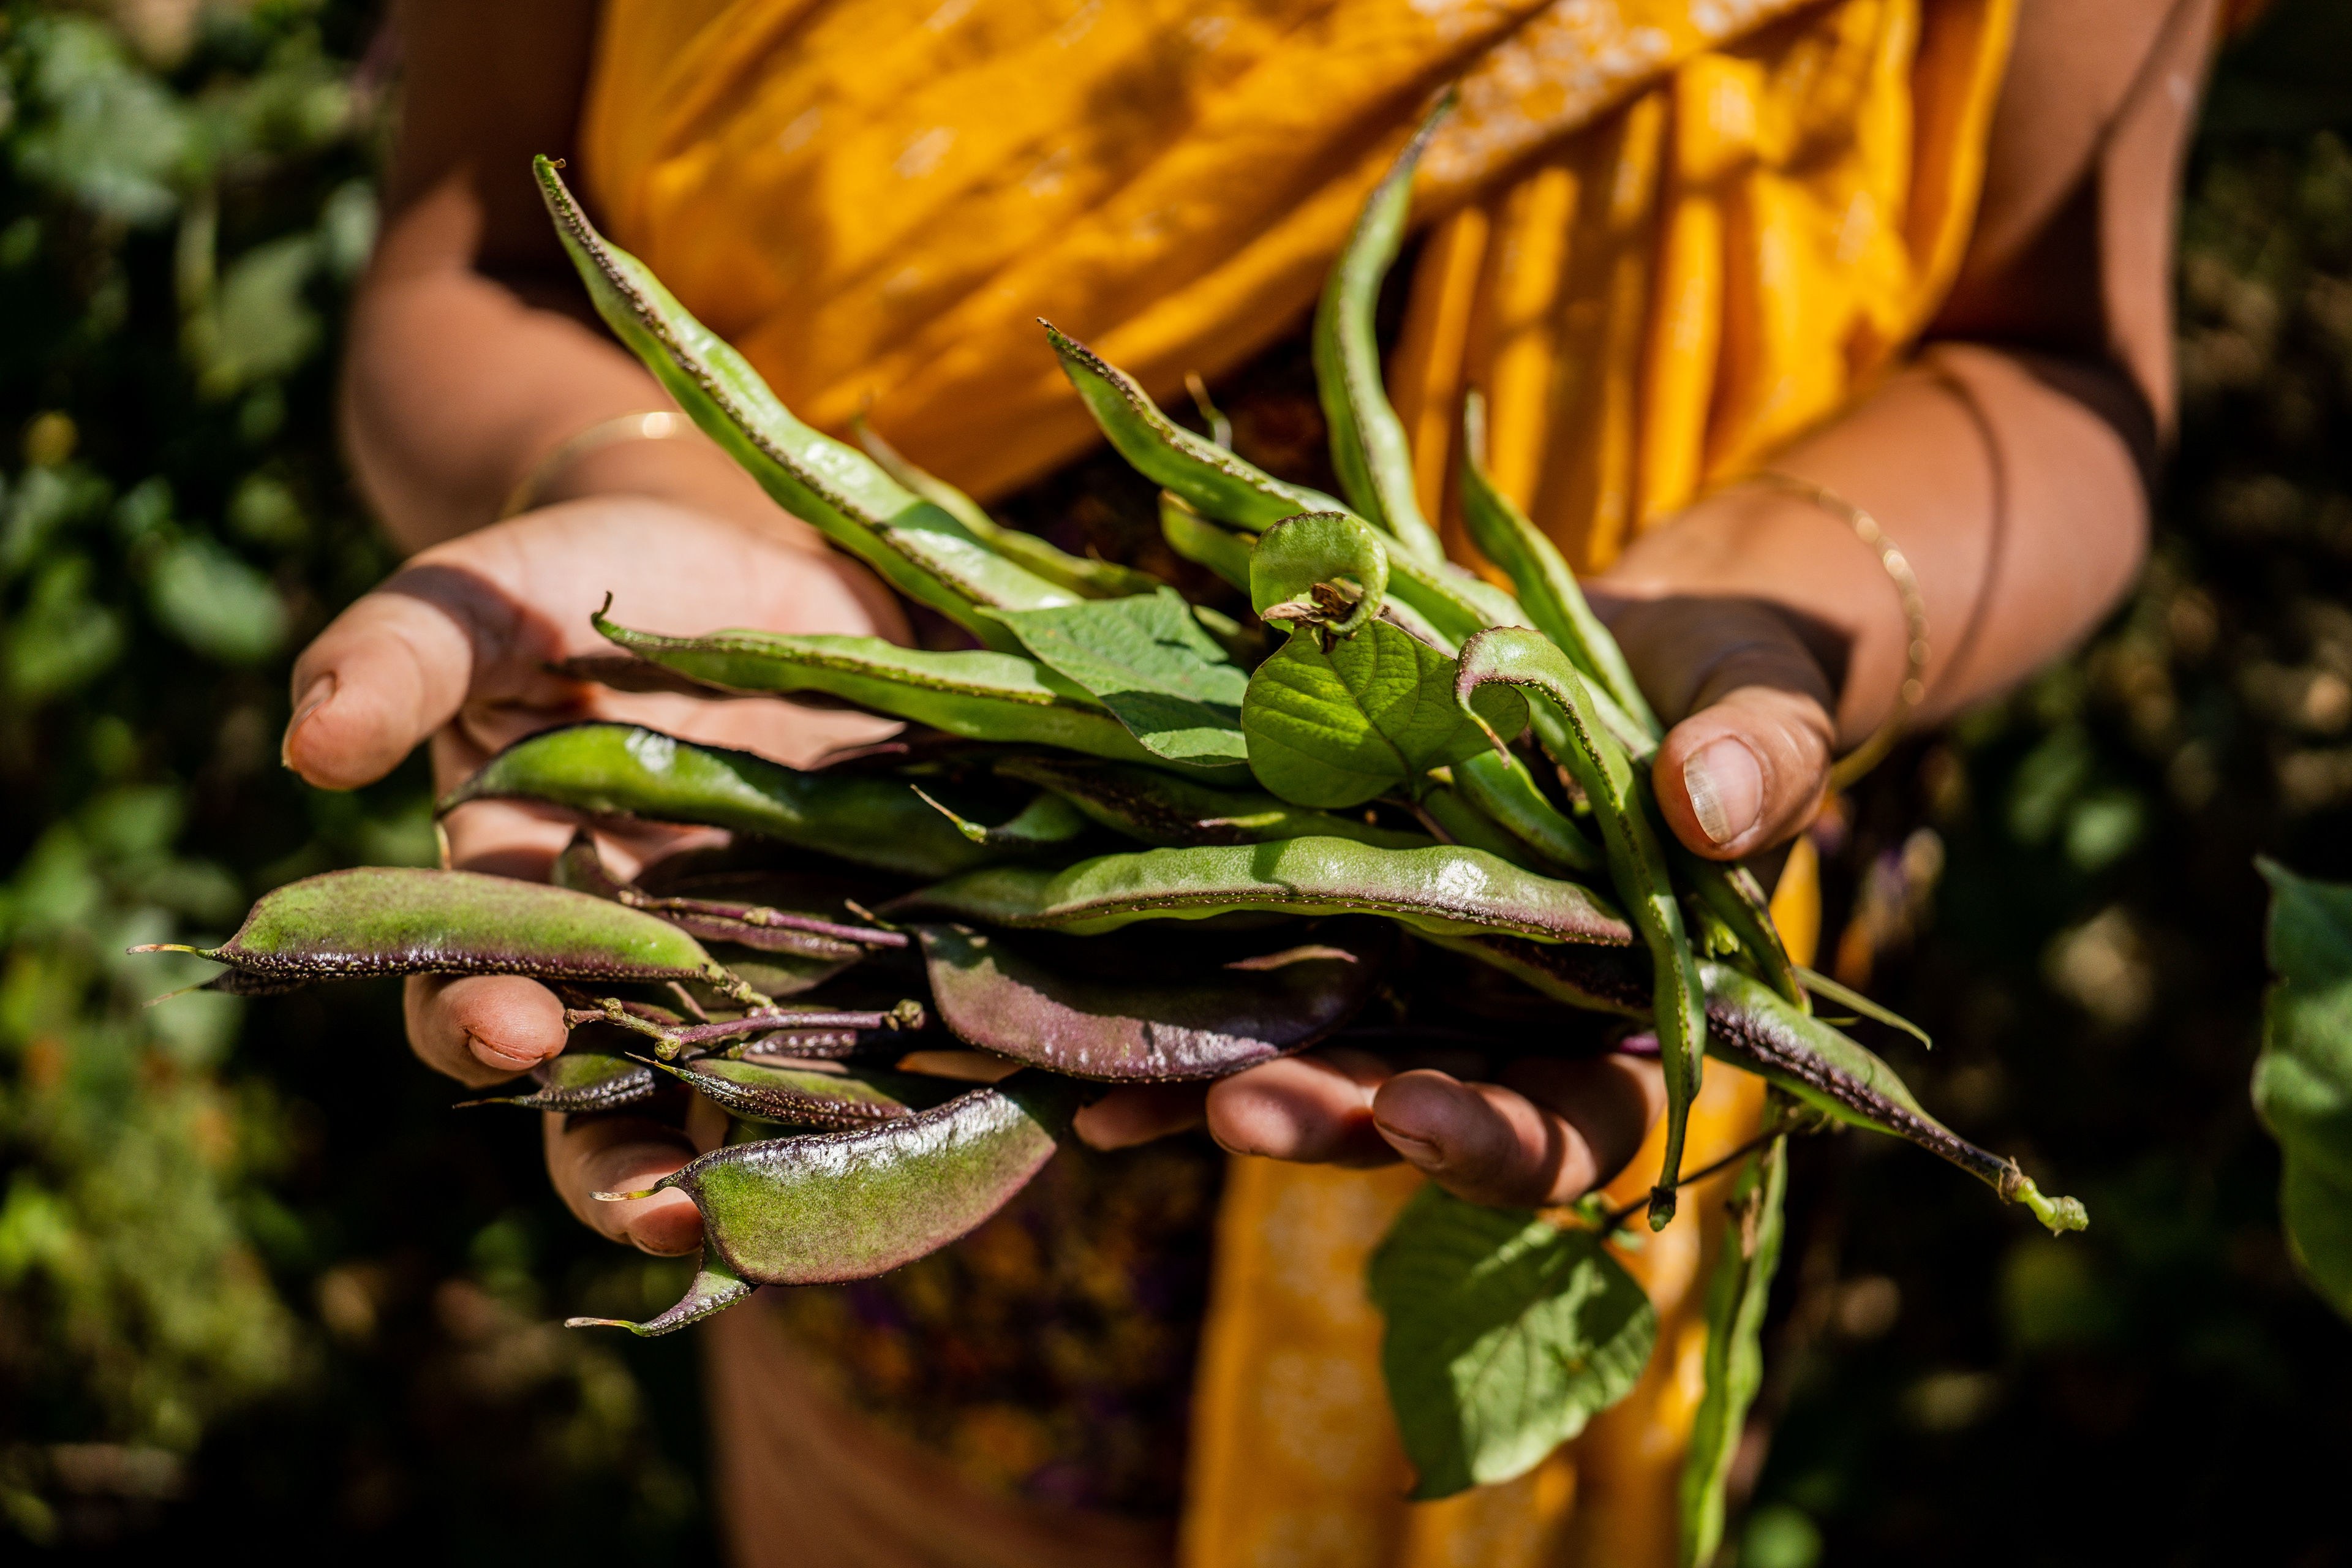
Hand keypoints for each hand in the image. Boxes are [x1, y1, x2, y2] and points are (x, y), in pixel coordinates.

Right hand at [285, 496, 905, 1252]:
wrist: (737, 556)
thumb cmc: (577, 579)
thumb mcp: (481, 599)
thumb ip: (398, 657)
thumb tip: (310, 741)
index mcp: (524, 905)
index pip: (479, 1002)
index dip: (482, 1031)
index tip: (516, 1033)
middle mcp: (640, 969)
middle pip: (618, 1113)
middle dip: (637, 1178)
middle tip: (674, 1216)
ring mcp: (765, 966)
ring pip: (764, 1110)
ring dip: (789, 1176)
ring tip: (827, 1222)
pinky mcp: (877, 940)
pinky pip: (898, 1035)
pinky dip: (931, 1084)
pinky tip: (975, 1119)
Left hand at [1178, 493, 1854, 1207]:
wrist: (1638, 644)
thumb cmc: (1730, 691)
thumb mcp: (1767, 709)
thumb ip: (1762, 761)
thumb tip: (1711, 803)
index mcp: (1630, 1025)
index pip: (1575, 1128)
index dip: (1499, 1143)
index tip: (1421, 1117)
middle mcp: (1506, 1027)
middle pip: (1413, 1116)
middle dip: (1328, 1118)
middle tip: (1240, 1110)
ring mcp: (1411, 978)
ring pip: (1312, 1061)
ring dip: (1217, 1086)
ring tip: (1113, 1098)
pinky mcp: (1335, 915)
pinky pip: (1251, 972)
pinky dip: (1170, 1003)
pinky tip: (1075, 1030)